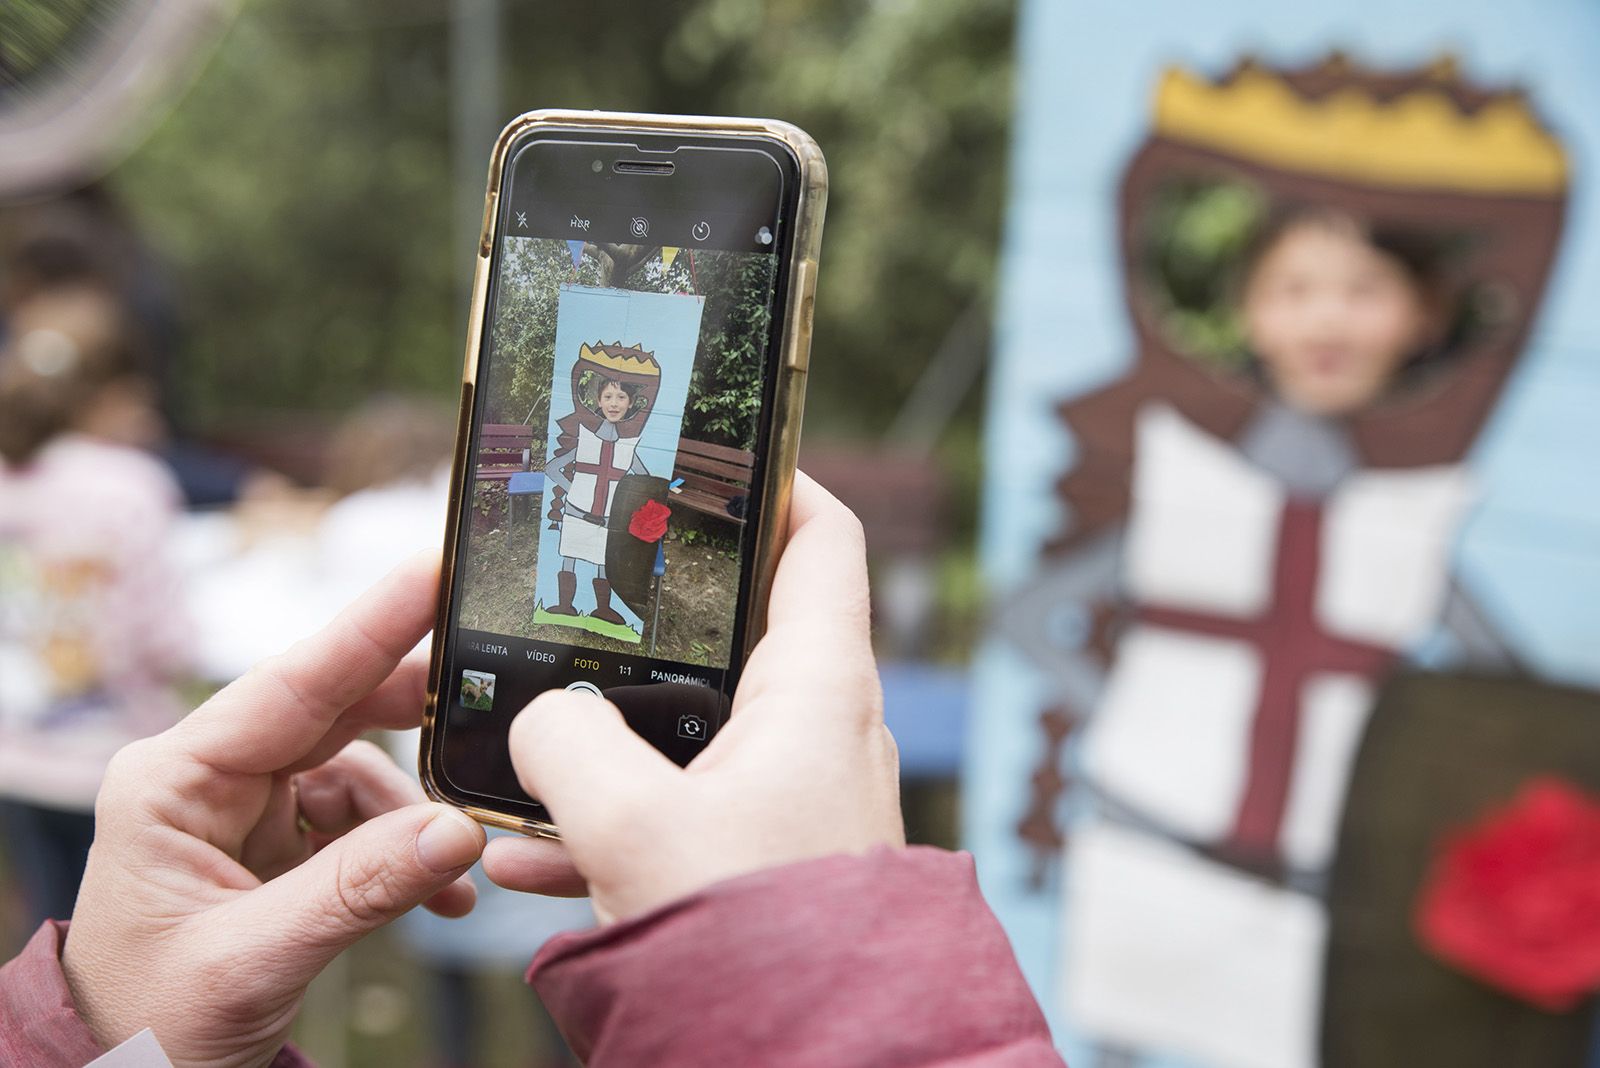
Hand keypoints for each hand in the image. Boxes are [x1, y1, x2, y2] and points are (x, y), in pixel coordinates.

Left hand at [63, 555, 486, 1067]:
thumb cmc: (149, 1026)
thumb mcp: (250, 962)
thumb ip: (357, 891)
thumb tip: (456, 831)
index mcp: (171, 780)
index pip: (289, 685)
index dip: (368, 626)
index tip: (432, 571)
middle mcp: (209, 777)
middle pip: (333, 710)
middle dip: (414, 713)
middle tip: (492, 691)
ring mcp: (245, 809)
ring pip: (360, 767)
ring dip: (415, 812)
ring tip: (456, 863)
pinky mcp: (277, 845)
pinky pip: (362, 821)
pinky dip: (407, 850)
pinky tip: (440, 892)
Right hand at [483, 472, 902, 922]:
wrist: (808, 1061)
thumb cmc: (749, 939)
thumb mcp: (631, 824)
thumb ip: (567, 744)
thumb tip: (542, 716)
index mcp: (820, 688)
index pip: (824, 539)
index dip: (778, 480)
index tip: (718, 453)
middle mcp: (823, 731)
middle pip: (741, 630)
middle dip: (651, 618)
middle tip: (579, 597)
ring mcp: (795, 796)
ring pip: (694, 730)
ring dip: (612, 735)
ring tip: (525, 740)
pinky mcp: (764, 856)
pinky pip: (682, 810)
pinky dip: (614, 816)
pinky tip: (527, 850)